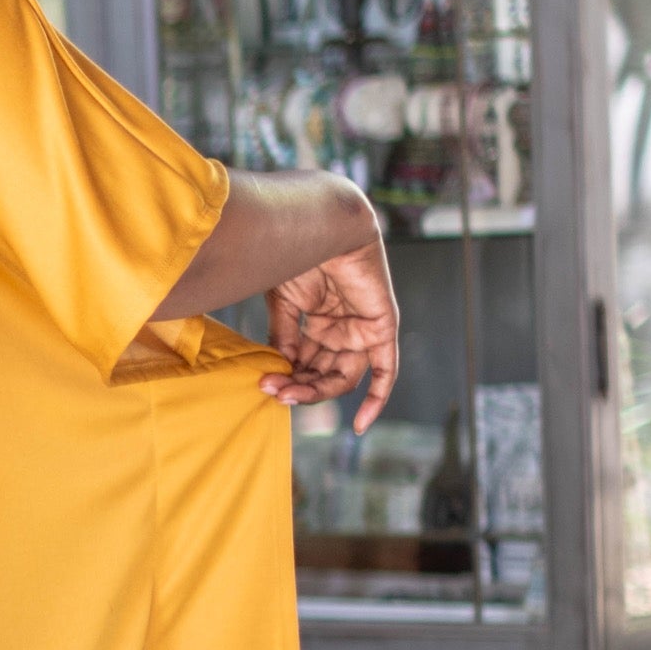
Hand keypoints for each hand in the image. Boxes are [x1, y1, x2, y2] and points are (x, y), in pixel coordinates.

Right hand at [265, 241, 398, 432]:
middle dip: (299, 385)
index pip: (307, 360)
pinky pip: (385, 370)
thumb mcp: (284, 303)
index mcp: (320, 318)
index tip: (265, 384)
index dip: (289, 376)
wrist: (320, 225)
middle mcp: (343, 325)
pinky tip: (359, 425)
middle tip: (274, 392)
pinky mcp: (381, 326)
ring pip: (344, 375)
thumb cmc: (298, 253)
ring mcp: (363, 327)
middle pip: (324, 371)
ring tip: (288, 392)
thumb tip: (280, 370)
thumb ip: (286, 337)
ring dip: (317, 390)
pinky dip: (377, 398)